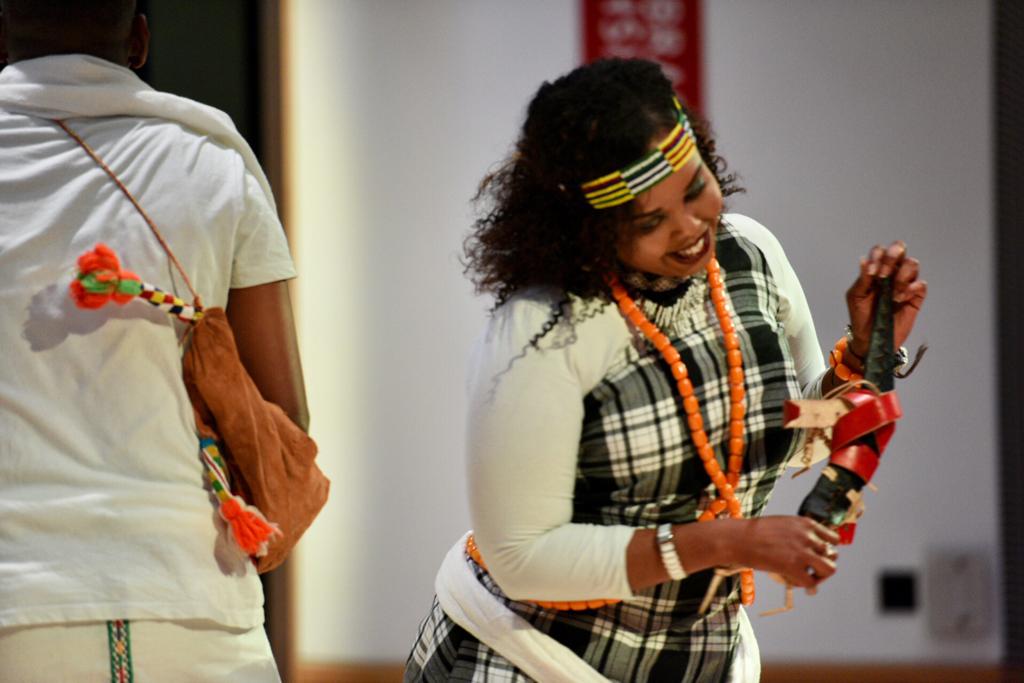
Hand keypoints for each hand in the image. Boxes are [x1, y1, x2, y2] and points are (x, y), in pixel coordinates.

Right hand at [729, 516, 839, 590]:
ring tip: (809, 579)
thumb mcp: (783, 524)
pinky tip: (795, 583)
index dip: (827, 549)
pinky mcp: (793, 567)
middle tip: (812, 570)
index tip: (817, 555)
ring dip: (821, 577)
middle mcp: (808, 536)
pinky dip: (806, 586)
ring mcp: (802, 552)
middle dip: (824, 564)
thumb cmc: (755, 532)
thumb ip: (798, 533)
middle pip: (833, 555)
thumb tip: (807, 549)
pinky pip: (811, 583)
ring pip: (829, 570)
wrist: (738, 538)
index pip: (834, 539)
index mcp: (806, 523)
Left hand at [846, 241, 926, 356]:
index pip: (880, 251)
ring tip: (892, 292)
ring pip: (912, 264)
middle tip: (884, 273)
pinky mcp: (915, 297)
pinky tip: (900, 299)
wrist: (870, 338)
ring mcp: (904, 283)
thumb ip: (862, 279)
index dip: (878, 255)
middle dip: (893, 256)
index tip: (873, 271)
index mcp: (876, 270)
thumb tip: (865, 260)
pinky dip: (911, 288)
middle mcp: (892, 272)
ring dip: (901, 274)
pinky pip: (920, 284)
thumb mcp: (855, 297)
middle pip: (900, 250)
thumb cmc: (861, 315)